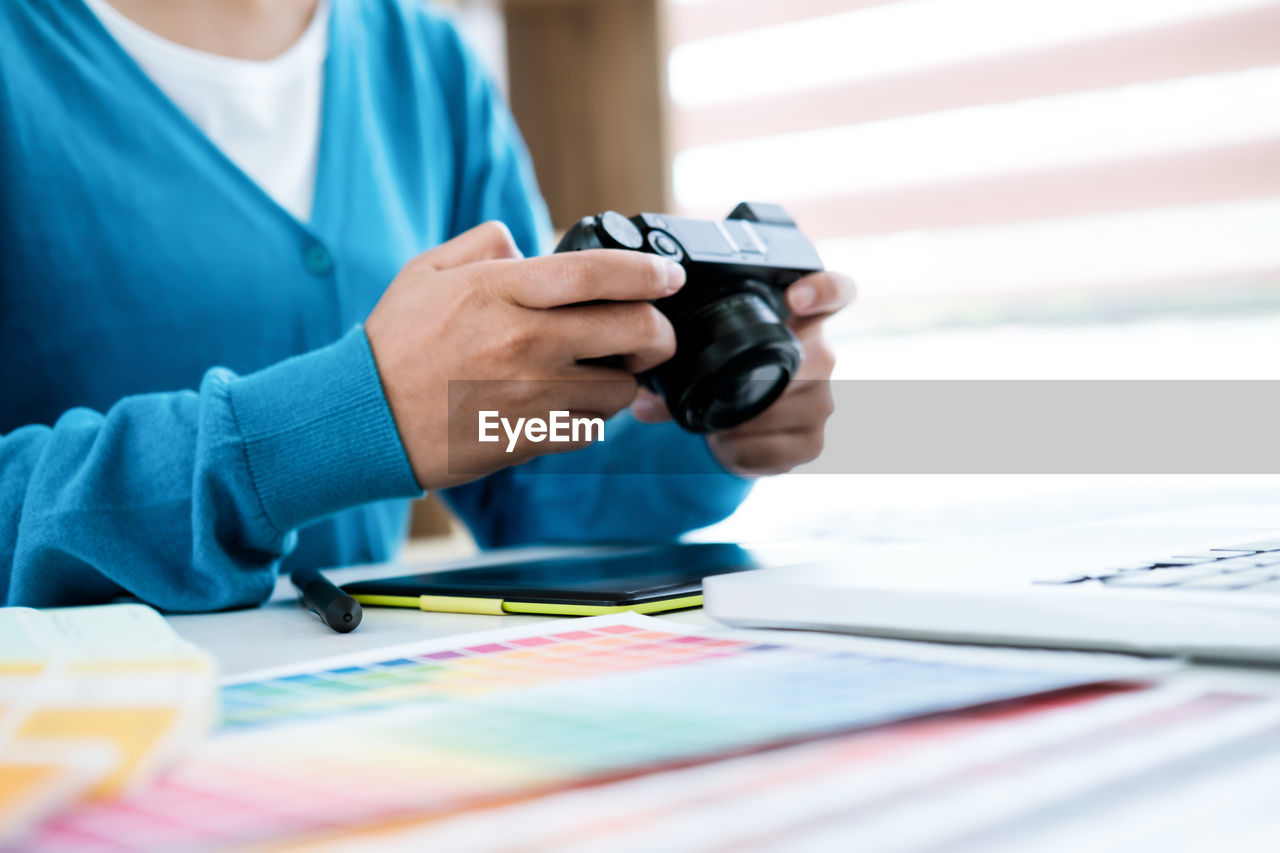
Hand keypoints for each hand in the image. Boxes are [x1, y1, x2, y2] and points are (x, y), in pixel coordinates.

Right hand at [366, 222, 684, 489]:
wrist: (364, 418)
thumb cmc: (395, 344)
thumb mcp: (427, 271)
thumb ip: (485, 245)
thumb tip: (528, 243)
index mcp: (501, 290)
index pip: (598, 274)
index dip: (648, 272)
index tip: (670, 276)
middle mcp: (525, 340)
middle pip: (633, 331)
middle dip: (658, 332)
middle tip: (653, 334)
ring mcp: (531, 394)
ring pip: (620, 387)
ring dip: (622, 379)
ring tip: (601, 372)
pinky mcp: (530, 438)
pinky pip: (590, 427)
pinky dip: (590, 416)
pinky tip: (571, 405)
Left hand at [631, 270, 855, 476]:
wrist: (744, 426)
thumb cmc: (731, 374)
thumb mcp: (705, 354)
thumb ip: (676, 365)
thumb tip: (644, 401)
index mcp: (801, 320)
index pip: (836, 293)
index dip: (822, 291)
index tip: (796, 298)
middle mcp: (823, 358)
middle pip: (811, 360)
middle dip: (758, 379)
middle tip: (723, 390)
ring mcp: (822, 403)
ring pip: (787, 410)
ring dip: (741, 422)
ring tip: (716, 423)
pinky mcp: (813, 443)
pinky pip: (776, 451)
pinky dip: (742, 452)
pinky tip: (726, 445)